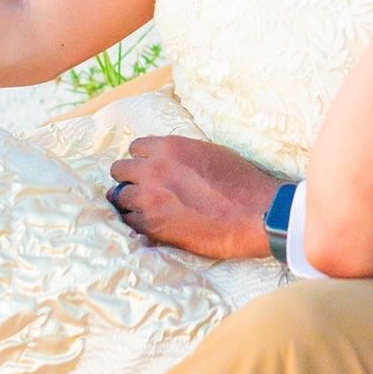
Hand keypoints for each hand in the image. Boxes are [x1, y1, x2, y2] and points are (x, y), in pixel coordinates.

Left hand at [107, 135, 280, 257]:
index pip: (135, 147)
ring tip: (146, 208)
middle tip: (144, 188)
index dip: (143, 159)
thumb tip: (168, 161)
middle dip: (130, 178)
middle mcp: (153, 169)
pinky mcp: (151, 226)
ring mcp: (149, 199)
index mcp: (169, 147)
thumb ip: (181, 155)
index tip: (149, 167)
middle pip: (120, 170)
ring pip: (119, 196)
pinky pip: (129, 221)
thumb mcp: (209, 152)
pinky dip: (137, 222)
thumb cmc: (240, 181)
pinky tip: (152, 224)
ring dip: (131, 201)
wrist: (253, 214)